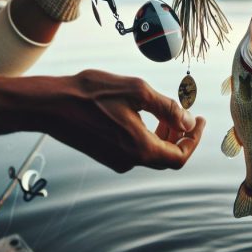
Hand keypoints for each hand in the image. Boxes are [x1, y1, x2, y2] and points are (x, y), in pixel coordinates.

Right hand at [42, 70, 205, 172]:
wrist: (50, 105)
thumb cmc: (91, 93)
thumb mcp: (137, 90)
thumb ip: (167, 108)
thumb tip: (188, 121)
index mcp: (140, 148)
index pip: (180, 156)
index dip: (195, 139)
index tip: (200, 120)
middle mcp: (129, 160)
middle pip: (166, 158)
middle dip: (180, 137)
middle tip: (186, 115)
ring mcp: (115, 160)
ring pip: (150, 153)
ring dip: (163, 136)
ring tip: (165, 113)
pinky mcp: (104, 155)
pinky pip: (135, 150)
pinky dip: (146, 137)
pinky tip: (142, 116)